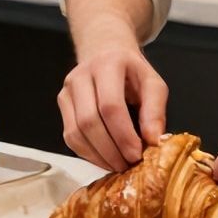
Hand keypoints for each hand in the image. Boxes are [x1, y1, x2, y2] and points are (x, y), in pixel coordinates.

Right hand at [57, 45, 167, 173]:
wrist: (105, 52)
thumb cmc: (132, 71)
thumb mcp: (153, 83)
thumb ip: (155, 111)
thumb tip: (154, 141)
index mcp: (107, 65)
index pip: (110, 106)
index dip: (123, 135)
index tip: (137, 155)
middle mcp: (81, 76)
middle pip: (89, 121)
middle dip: (110, 150)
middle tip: (128, 165)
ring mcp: (67, 90)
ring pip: (75, 132)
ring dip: (98, 156)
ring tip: (119, 165)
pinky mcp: (62, 104)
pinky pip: (70, 136)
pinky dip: (88, 153)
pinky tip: (105, 159)